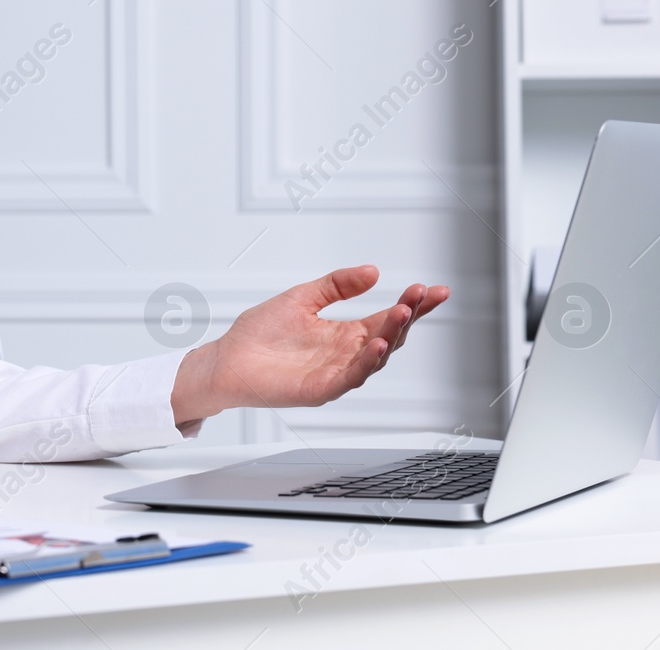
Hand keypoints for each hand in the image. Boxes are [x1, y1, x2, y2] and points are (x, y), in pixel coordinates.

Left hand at [170, 265, 447, 422]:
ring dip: (392, 336)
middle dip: (409, 316)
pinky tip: (376, 345)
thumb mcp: (303, 298)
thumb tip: (372, 271)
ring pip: (375, 358)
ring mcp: (336, 373)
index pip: (388, 317)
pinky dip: (365, 362)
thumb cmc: (259, 334)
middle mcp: (346, 354)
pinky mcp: (320, 389)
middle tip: (422, 296)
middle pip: (389, 336)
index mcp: (345, 333)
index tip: (432, 289)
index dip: (412, 304)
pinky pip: (350, 377)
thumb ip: (337, 285)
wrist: (226, 360)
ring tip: (404, 314)